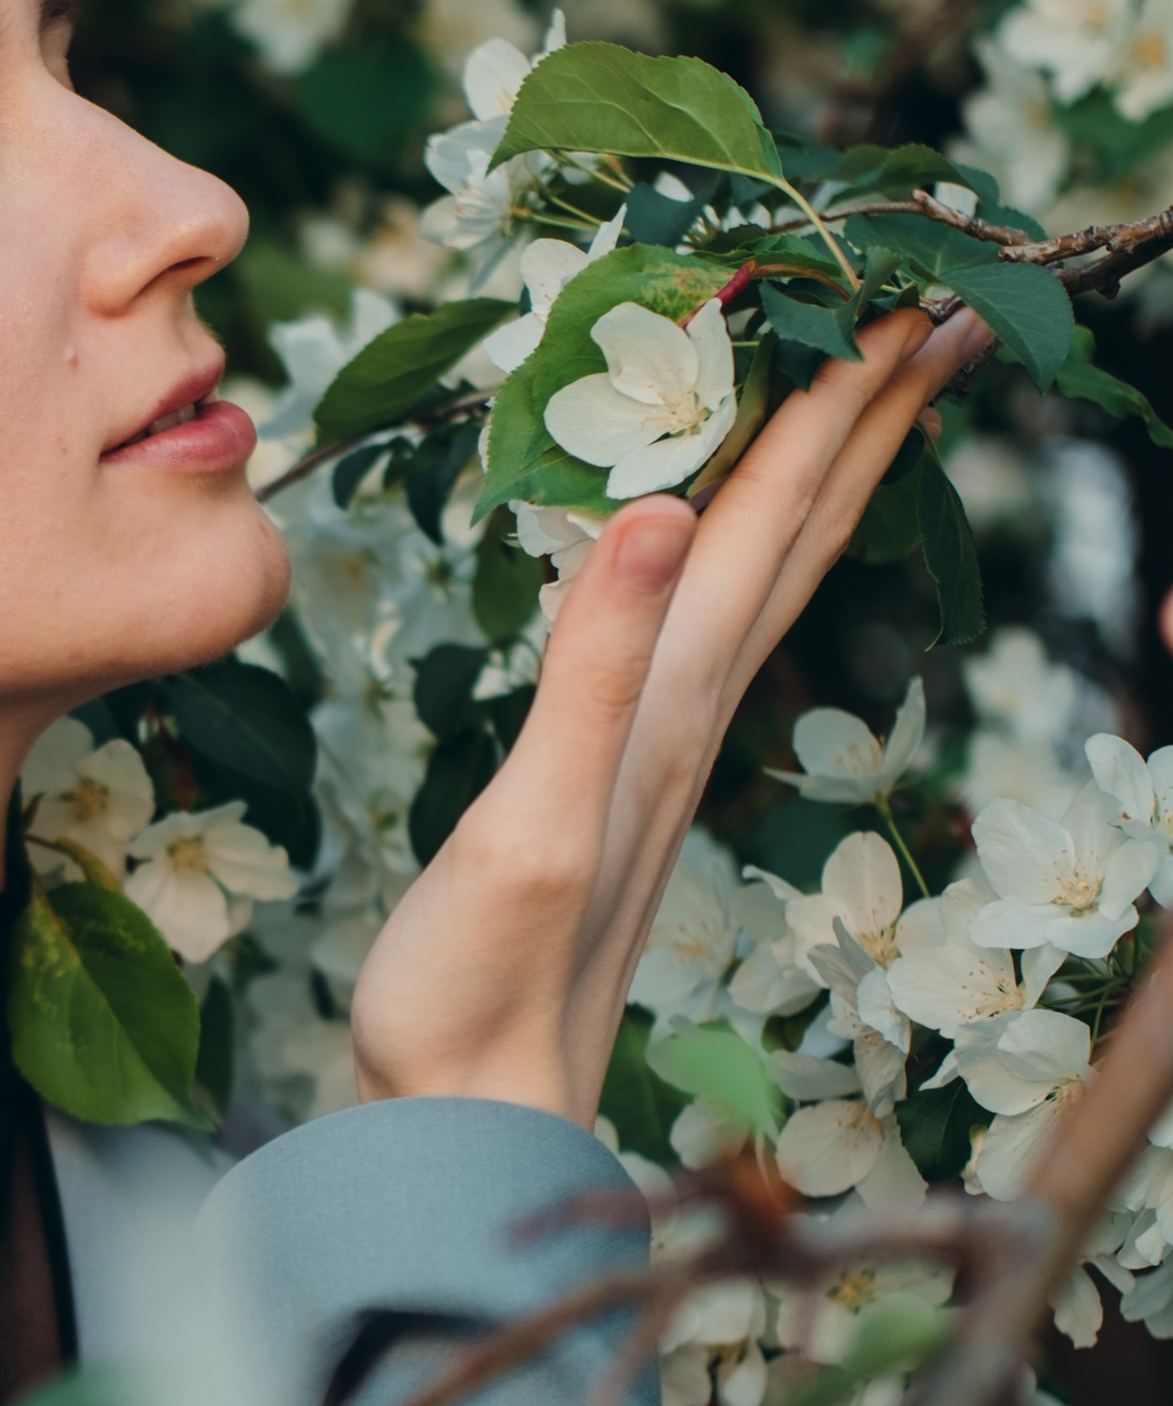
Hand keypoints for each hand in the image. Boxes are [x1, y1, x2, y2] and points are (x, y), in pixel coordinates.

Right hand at [350, 301, 984, 1121]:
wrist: (469, 1114)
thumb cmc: (481, 985)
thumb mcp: (529, 823)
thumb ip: (594, 668)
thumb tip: (667, 513)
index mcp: (673, 699)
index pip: (774, 517)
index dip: (830, 400)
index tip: (896, 291)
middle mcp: (693, 710)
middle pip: (806, 533)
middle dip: (868, 411)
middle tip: (936, 300)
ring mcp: (669, 745)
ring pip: (776, 576)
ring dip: (828, 475)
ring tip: (870, 392)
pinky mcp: (628, 775)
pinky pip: (720, 622)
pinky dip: (749, 551)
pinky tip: (733, 545)